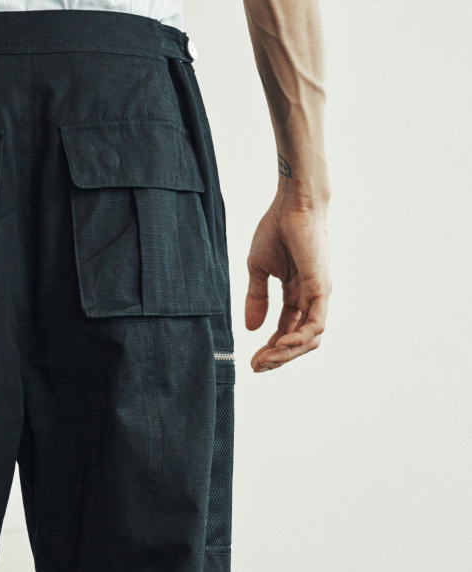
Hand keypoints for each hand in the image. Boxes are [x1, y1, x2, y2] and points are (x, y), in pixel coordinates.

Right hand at [245, 181, 331, 369]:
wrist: (291, 205)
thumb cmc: (277, 229)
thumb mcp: (259, 269)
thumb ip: (257, 297)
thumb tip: (250, 328)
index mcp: (296, 294)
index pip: (286, 330)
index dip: (270, 348)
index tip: (252, 361)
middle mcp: (310, 298)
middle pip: (299, 340)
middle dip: (278, 357)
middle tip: (257, 367)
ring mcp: (318, 295)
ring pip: (309, 338)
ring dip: (287, 353)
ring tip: (266, 359)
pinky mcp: (322, 288)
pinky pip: (316, 324)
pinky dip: (300, 338)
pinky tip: (281, 344)